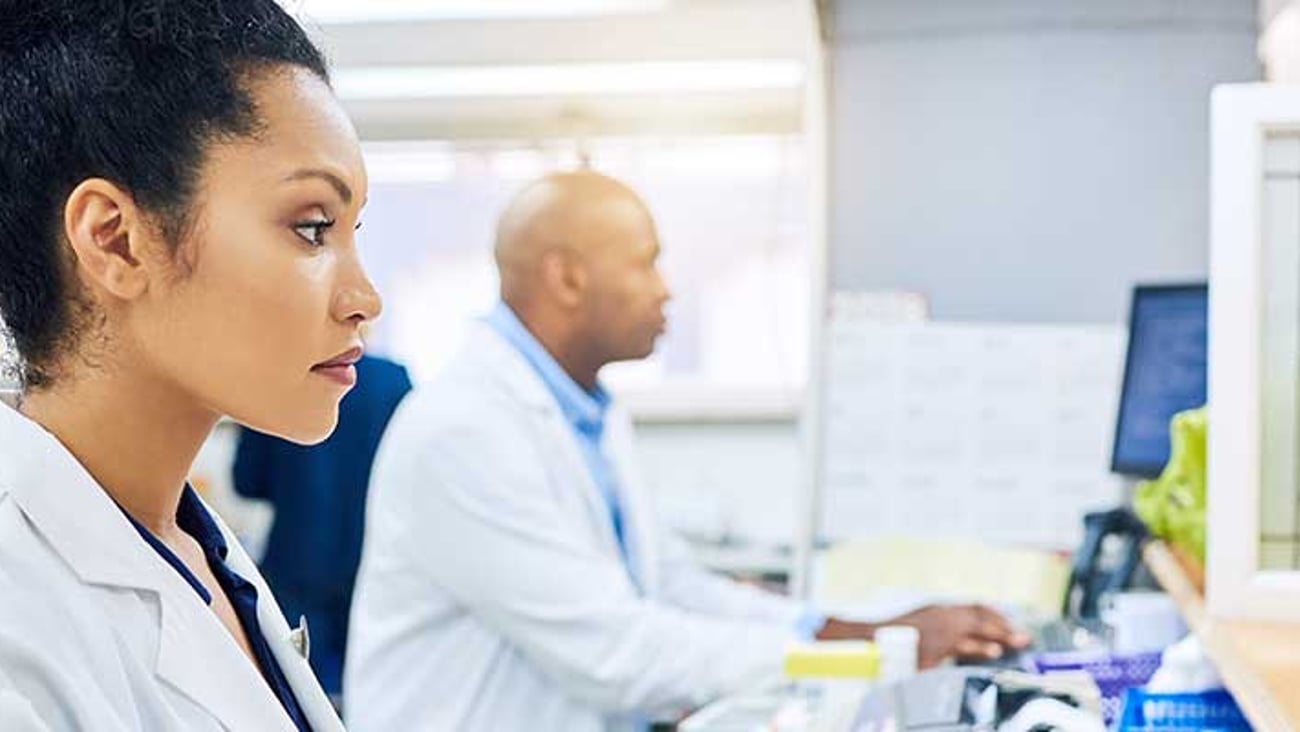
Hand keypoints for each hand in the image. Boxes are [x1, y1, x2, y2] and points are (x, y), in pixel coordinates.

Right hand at [884, 604, 1029, 668]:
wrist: (874, 636)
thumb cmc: (896, 633)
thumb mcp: (921, 621)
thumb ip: (940, 623)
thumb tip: (958, 634)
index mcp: (941, 609)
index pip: (975, 607)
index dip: (995, 614)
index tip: (1009, 623)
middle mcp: (943, 615)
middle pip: (980, 618)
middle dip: (1003, 627)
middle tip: (1024, 636)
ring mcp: (939, 629)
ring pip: (974, 629)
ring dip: (997, 635)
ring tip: (1015, 642)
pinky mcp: (935, 645)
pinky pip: (961, 646)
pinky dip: (979, 647)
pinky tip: (993, 652)